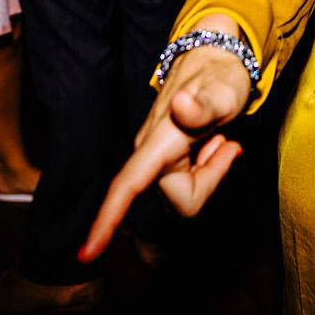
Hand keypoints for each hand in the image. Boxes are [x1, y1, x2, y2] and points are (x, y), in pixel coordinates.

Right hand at [79, 38, 250, 262]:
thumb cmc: (220, 76)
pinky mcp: (167, 160)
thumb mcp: (222, 91)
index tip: (86, 254)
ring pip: (189, 191)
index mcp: (157, 143)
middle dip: (210, 179)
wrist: (217, 60)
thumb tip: (180, 106)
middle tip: (227, 143)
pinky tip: (215, 140)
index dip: (106, 221)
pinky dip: (210, 165)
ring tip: (219, 136)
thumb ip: (203, 105)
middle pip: (182, 199)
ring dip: (211, 170)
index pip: (126, 187)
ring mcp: (158, 159)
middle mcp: (150, 154)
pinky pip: (192, 181)